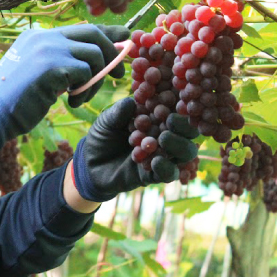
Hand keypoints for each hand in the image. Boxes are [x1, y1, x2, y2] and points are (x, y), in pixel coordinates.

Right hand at [0, 24, 128, 166]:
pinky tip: (71, 103)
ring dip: (96, 80)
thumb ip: (61, 62)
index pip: (81, 28)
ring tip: (81, 98)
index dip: (107, 35)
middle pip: (93, 34)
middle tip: (116, 76)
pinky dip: (86, 90)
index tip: (122, 46)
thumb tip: (95, 58)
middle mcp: (43, 36)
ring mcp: (47, 49)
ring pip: (95, 54)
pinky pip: (87, 72)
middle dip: (112, 53)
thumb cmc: (13, 101)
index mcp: (37, 36)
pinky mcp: (52, 66)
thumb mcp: (37, 74)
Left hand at [72, 97, 199, 202]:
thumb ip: (119, 113)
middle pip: (187, 131)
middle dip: (182, 126)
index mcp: (158, 119)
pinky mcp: (156, 175)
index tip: (168, 101)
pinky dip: (166, 167)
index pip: (174, 110)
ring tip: (162, 138)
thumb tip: (133, 101)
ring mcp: (164, 156)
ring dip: (176, 144)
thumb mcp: (106, 122)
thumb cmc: (102, 137)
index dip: (174, 105)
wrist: (90, 164)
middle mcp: (166, 136)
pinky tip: (156, 161)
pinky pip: (169, 173)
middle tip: (170, 120)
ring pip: (184, 152)